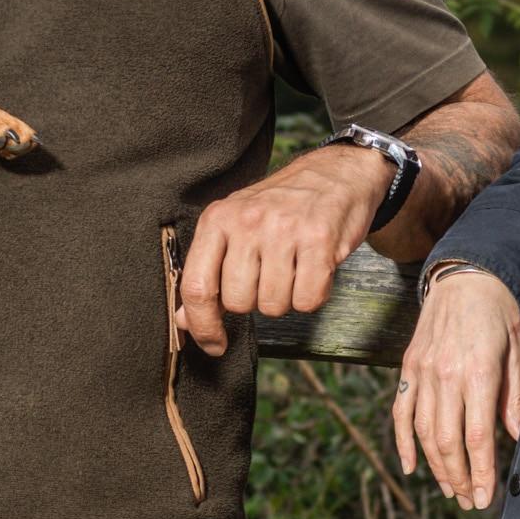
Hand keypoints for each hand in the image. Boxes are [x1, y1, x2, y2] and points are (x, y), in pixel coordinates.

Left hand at [177, 144, 390, 356]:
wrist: (334, 174)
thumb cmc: (280, 206)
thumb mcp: (234, 228)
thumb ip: (208, 272)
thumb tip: (185, 319)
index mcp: (218, 219)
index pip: (196, 286)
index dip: (202, 325)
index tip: (213, 344)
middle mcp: (247, 222)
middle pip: (238, 302)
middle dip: (254, 301)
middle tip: (268, 276)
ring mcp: (283, 230)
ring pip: (273, 305)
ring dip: (285, 298)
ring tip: (292, 268)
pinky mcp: (319, 240)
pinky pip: (308, 299)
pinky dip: (313, 295)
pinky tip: (313, 271)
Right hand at [392, 265, 519, 510]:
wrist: (465, 276)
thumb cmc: (498, 314)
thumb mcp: (517, 353)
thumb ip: (513, 397)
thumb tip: (513, 437)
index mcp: (478, 373)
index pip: (477, 437)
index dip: (481, 473)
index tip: (486, 499)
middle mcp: (446, 375)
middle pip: (448, 441)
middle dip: (459, 478)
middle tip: (470, 501)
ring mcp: (422, 371)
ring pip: (424, 432)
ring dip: (436, 466)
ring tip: (451, 489)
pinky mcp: (409, 367)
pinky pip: (401, 412)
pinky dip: (404, 442)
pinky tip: (411, 467)